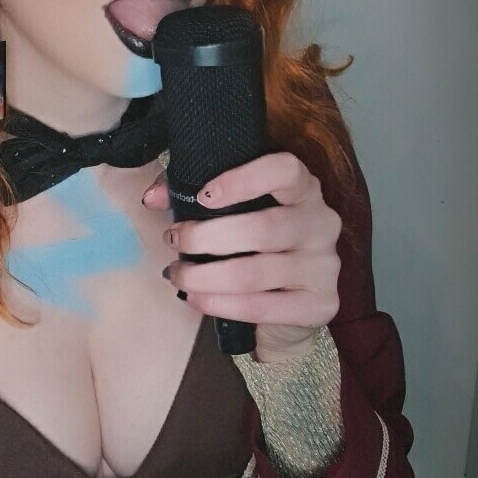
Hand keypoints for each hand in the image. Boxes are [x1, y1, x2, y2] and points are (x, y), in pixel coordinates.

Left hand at [142, 152, 341, 361]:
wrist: (292, 303)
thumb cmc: (257, 245)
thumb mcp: (229, 211)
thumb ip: (190, 193)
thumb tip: (153, 197)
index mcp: (304, 189)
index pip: (286, 170)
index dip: (244, 180)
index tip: (203, 196)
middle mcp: (321, 223)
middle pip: (261, 229)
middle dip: (204, 237)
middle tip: (173, 241)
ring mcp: (324, 265)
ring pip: (254, 273)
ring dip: (203, 276)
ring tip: (177, 274)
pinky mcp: (320, 303)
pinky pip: (260, 307)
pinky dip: (219, 304)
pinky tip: (195, 298)